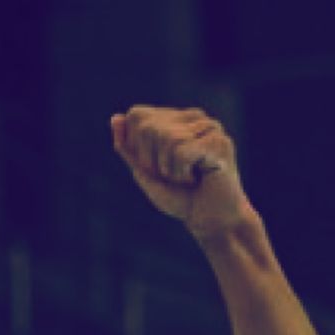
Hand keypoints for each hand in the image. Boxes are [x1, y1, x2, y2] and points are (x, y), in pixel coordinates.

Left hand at [110, 106, 252, 238]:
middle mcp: (193, 117)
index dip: (137, 148)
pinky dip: (181, 174)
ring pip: (166, 139)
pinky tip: (198, 178)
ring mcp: (209, 126)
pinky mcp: (219, 141)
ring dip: (168, 169)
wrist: (208, 219)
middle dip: (151, 161)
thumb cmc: (178, 196)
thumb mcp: (145, 172)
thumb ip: (129, 148)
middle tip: (171, 175)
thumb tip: (115, 118)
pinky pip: (181, 152)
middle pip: (148, 127)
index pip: (137, 116)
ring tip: (186, 177)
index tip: (155, 167)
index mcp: (175, 119)